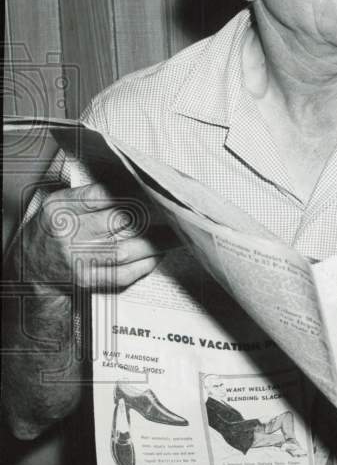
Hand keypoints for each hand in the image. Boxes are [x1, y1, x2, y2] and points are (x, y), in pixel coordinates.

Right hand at [19, 182, 165, 294]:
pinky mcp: (86, 280)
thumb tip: (136, 184)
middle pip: (118, 221)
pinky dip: (144, 265)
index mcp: (61, 208)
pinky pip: (122, 274)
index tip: (156, 189)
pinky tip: (158, 255)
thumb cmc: (54, 230)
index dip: (133, 191)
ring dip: (156, 243)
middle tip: (176, 211)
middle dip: (152, 215)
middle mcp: (67, 233)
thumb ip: (91, 194)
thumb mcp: (61, 205)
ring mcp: (76, 259)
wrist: (31, 267)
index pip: (100, 195)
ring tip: (177, 235)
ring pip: (125, 250)